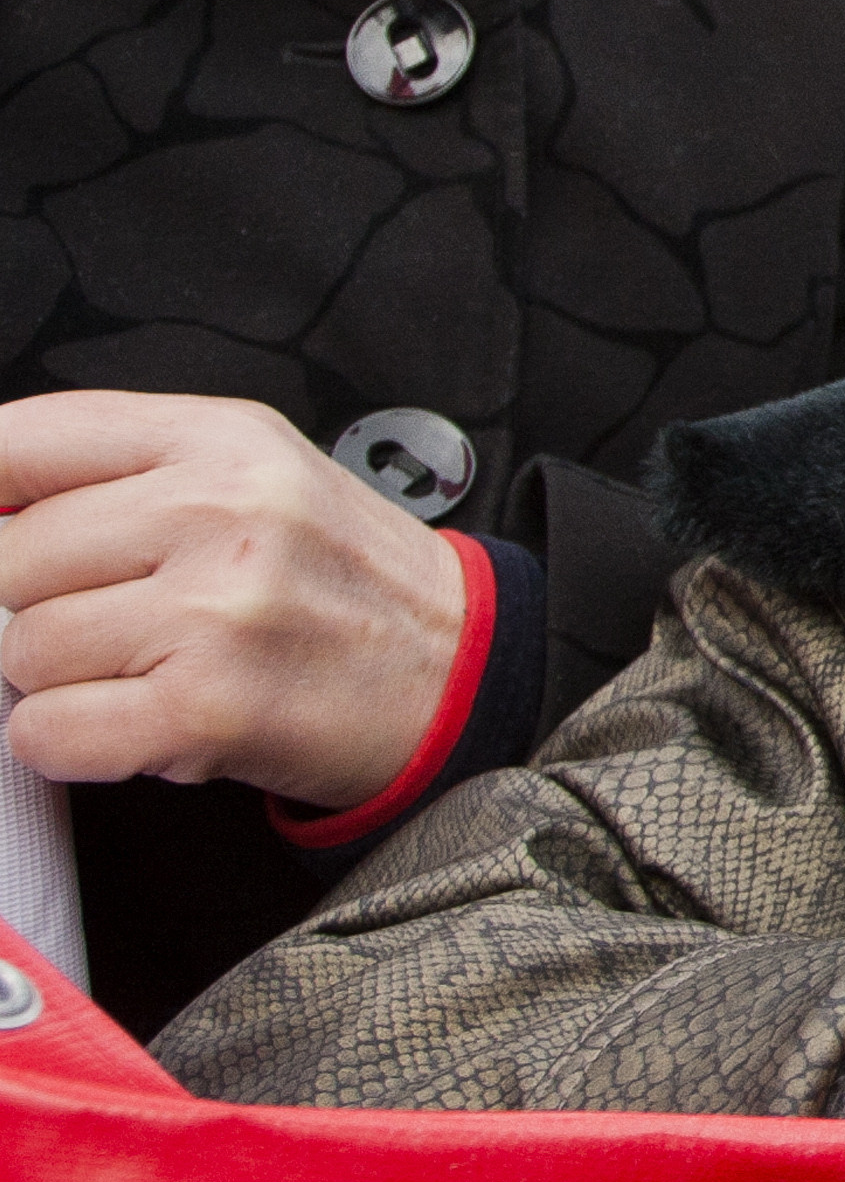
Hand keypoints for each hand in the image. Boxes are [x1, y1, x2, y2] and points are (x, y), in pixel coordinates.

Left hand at [0, 393, 464, 810]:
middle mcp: (222, 514)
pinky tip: (131, 721)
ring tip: (146, 668)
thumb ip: (126, 469)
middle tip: (117, 617)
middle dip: (36, 602)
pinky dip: (67, 740)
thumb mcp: (254, 473)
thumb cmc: (342, 579)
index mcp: (222, 441)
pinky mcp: (210, 709)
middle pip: (7, 560)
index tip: (0, 537)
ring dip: (61, 679)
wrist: (462, 668)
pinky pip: (47, 731)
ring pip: (22, 650)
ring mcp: (217, 613)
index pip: (21, 443)